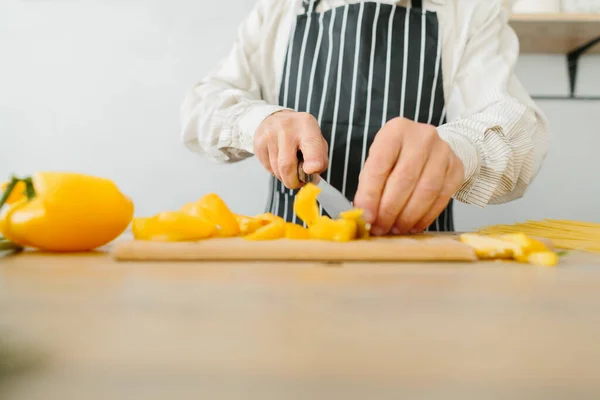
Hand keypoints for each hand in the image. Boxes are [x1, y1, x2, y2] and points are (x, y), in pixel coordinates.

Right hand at [254, 111, 328, 188]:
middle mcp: (286, 128)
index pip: (311, 145)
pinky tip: (279, 161)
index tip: (311, 171)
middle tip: (299, 183)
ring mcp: (270, 135)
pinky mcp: (258, 143)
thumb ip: (320, 159)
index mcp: (306, 124)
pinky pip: (268, 168)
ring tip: (290, 168)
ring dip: (285, 177)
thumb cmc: (301, 134)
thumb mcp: (316, 139)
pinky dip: (276, 171)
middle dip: (294, 181)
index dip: (313, 162)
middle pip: (287, 165)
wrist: (275, 119)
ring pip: (277, 170)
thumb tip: (313, 178)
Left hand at [353, 117, 464, 234]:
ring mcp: (443, 151)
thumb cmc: (397, 156)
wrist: (429, 146)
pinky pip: (441, 198)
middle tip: (380, 228)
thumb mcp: (379, 161)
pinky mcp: (456, 167)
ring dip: (408, 216)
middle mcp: (422, 137)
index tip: (365, 217)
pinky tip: (413, 226)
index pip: (380, 166)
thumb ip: (369, 185)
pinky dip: (426, 217)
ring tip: (395, 229)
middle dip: (389, 210)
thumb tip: (365, 215)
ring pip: (426, 191)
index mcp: (395, 131)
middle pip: (404, 179)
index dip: (371, 195)